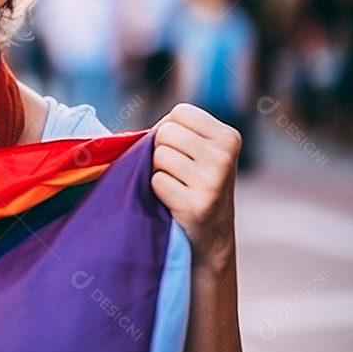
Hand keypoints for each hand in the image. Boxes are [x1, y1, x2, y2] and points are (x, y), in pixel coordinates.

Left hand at [151, 103, 239, 271]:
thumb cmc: (194, 186)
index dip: (169, 129)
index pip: (180, 112)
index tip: (180, 151)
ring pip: (158, 155)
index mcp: (228, 137)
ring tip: (176, 187)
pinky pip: (156, 181)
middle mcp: (225, 156)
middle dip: (161, 150)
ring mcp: (213, 181)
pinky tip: (174, 202)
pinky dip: (157, 191)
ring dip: (158, 171)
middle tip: (177, 173)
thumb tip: (124, 134)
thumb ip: (177, 132)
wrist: (211, 239)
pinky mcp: (197, 204)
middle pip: (166, 132)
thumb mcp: (200, 153)